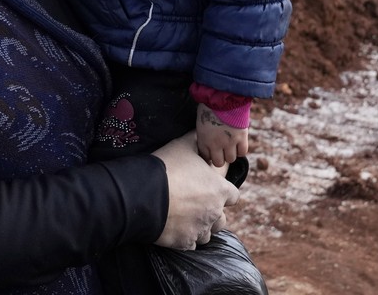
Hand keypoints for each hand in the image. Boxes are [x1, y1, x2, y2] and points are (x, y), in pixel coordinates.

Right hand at [151, 132, 238, 250]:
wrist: (144, 193)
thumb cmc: (166, 167)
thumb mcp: (182, 145)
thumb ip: (195, 139)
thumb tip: (199, 131)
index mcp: (219, 190)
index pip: (233, 196)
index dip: (223, 193)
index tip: (211, 191)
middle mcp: (214, 212)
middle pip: (222, 219)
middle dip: (212, 214)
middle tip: (195, 206)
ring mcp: (200, 229)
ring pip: (207, 234)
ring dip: (200, 228)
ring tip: (185, 220)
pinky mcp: (185, 242)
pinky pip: (190, 244)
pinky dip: (185, 238)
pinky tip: (175, 229)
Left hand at [195, 103, 249, 167]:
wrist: (223, 97)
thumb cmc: (209, 105)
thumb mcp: (201, 121)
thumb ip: (204, 134)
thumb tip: (208, 141)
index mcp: (203, 139)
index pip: (205, 157)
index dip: (209, 156)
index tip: (211, 154)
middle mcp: (215, 144)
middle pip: (218, 163)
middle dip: (220, 157)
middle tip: (222, 150)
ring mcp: (229, 142)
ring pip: (230, 159)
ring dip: (230, 153)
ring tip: (230, 146)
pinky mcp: (241, 138)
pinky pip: (242, 152)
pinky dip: (240, 149)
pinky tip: (238, 143)